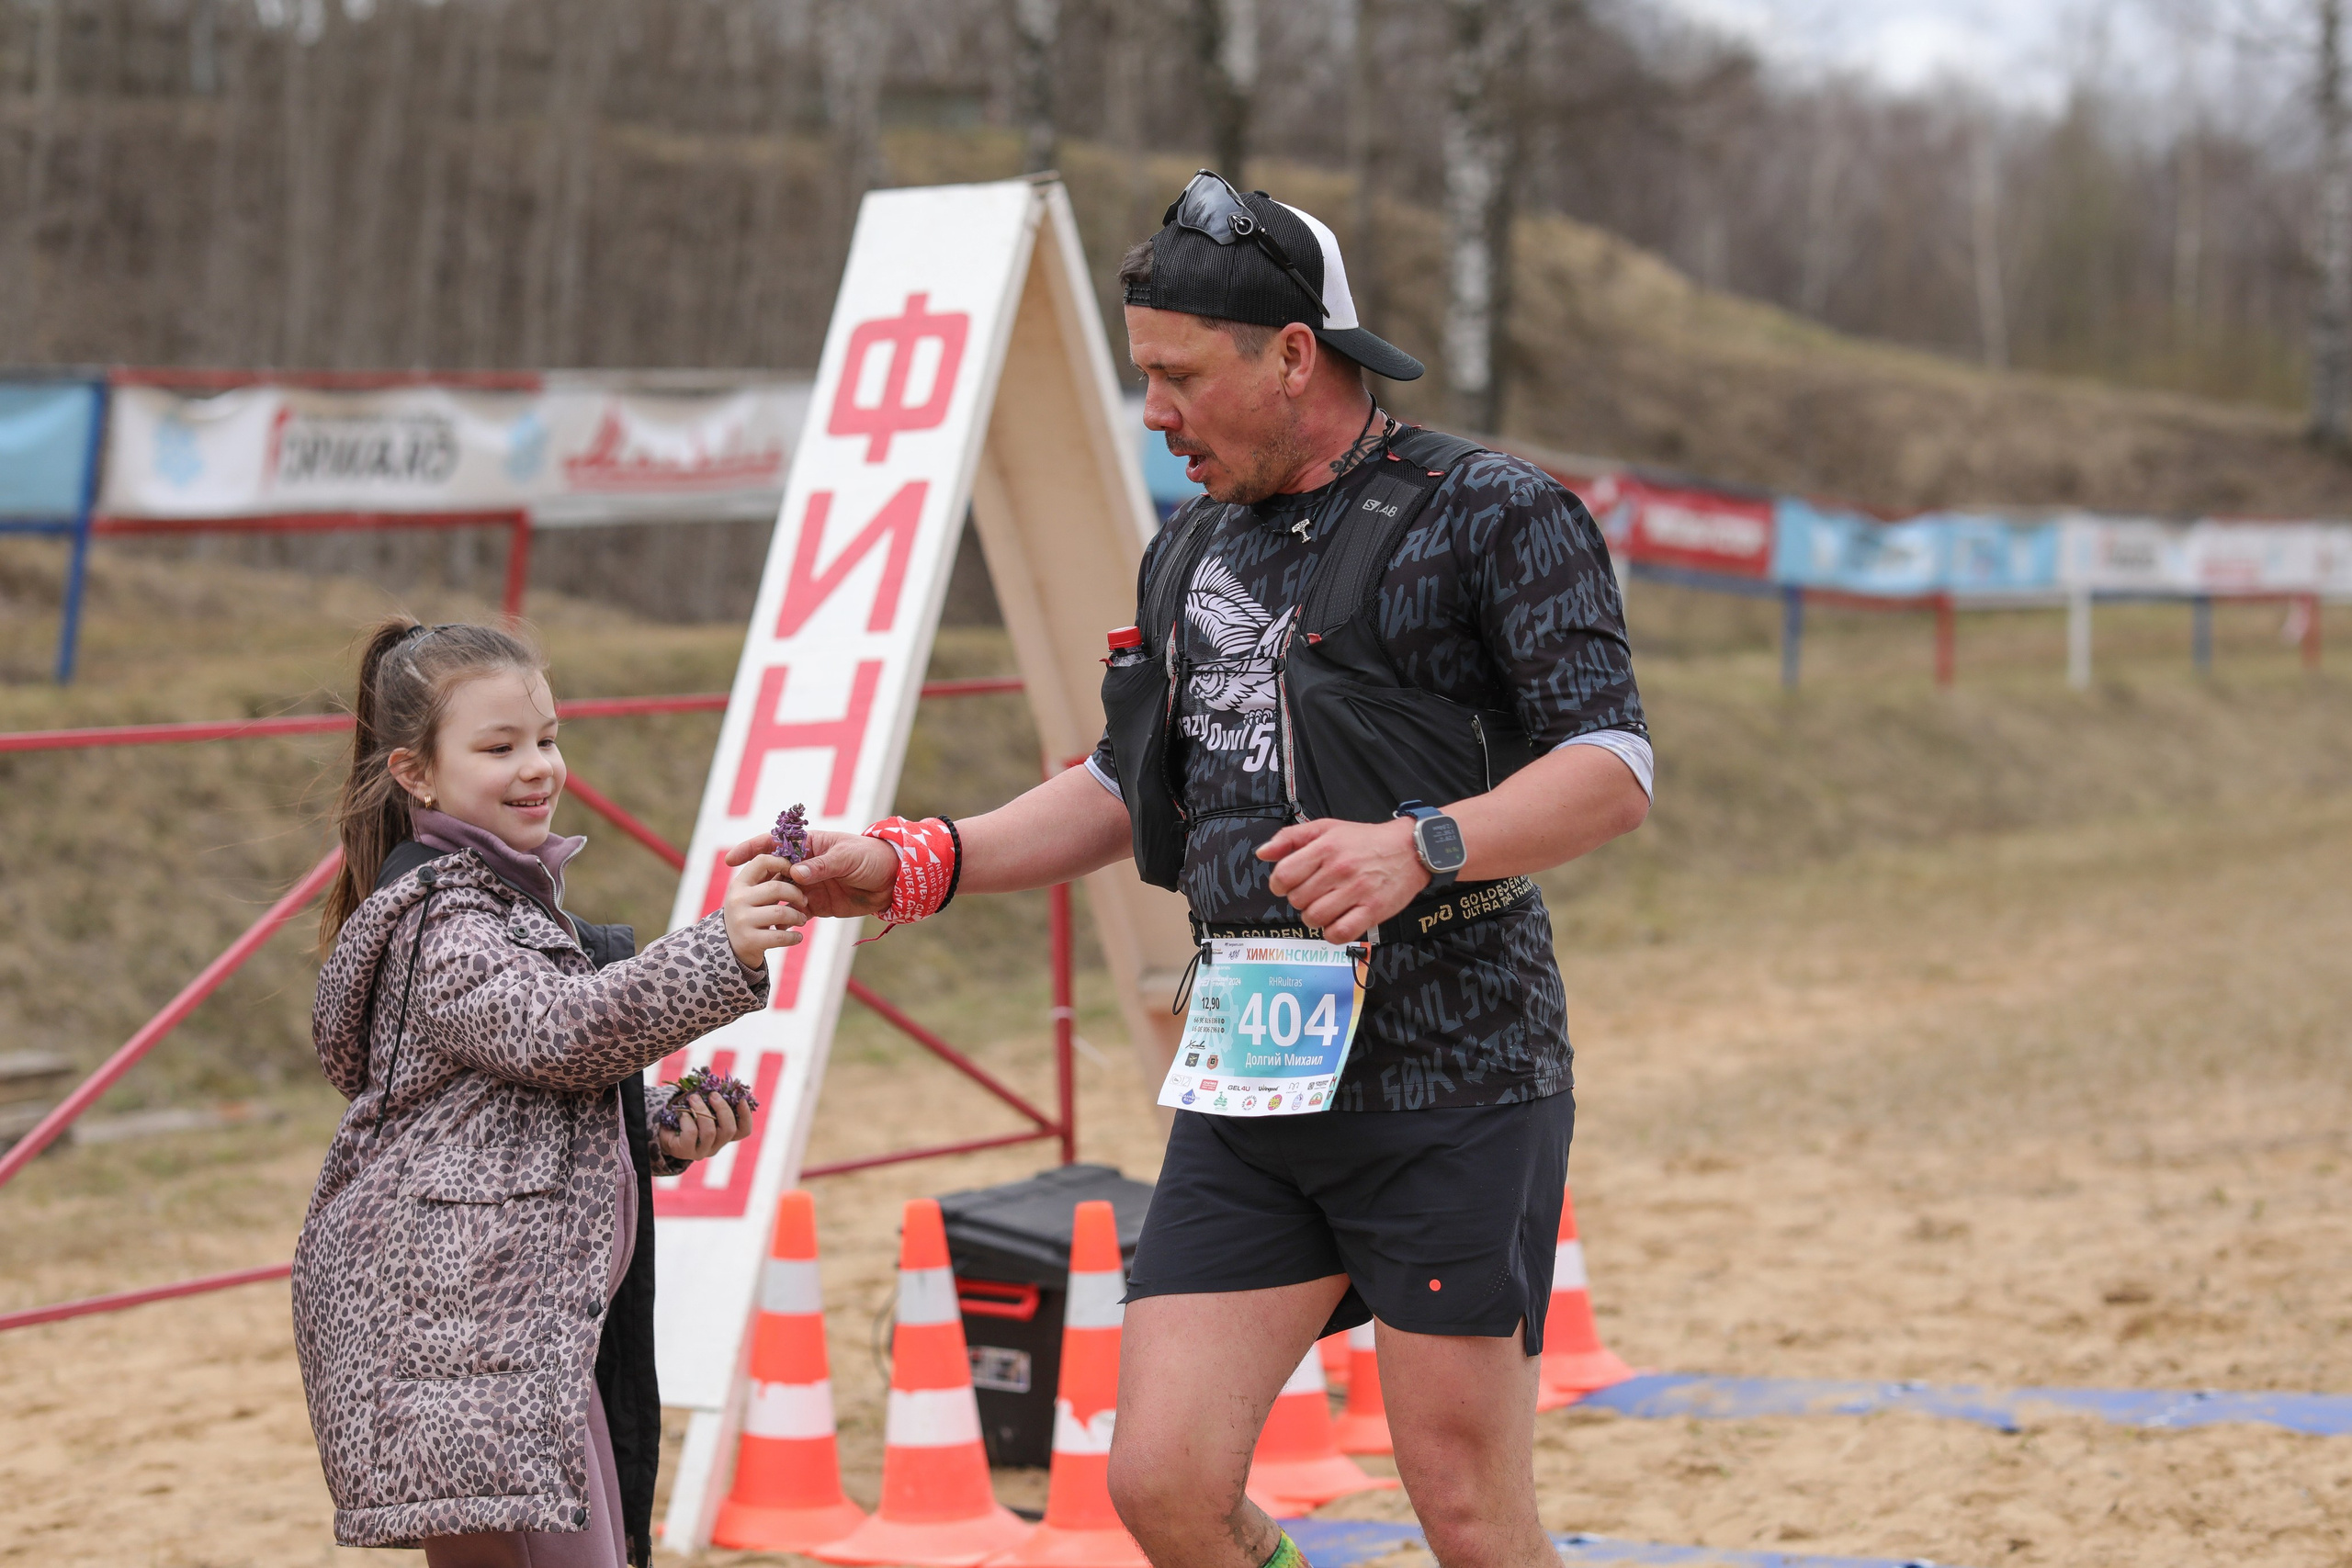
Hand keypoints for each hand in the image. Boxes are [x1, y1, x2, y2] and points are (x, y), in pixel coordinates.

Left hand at [655, 1091, 751, 1163]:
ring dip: (702, 1110)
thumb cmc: (686, 1115)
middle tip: (712, 1095)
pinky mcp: (686, 1151)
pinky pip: (691, 1134)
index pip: (743, 1131)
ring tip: (693, 1098)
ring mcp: (701, 1151)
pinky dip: (687, 1119)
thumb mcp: (702, 1108)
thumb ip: (712, 1101)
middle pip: (729, 1130)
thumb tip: (719, 1086)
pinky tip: (682, 1113)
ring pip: (710, 1132)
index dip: (746, 1116)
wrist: (662, 1131)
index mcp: (724, 1135)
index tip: (741, 1100)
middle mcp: (716, 1145)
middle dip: (722, 1109)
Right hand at [722, 852, 807, 970]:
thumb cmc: (752, 916)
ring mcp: (741, 920)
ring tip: (801, 920)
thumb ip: (770, 881)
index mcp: (740, 883)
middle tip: (804, 901)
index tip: (794, 873)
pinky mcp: (749, 941)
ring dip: (798, 917)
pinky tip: (797, 937)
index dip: (783, 863)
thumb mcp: (754, 896)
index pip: (761, 860)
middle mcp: (737, 899)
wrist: (731, 951)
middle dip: (796, 894)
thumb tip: (798, 867)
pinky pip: (780, 936)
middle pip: (776, 888)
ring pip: (781, 913)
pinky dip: (794, 937)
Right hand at [725, 829, 895, 918]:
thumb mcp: (847, 858)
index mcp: (808, 845)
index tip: (731, 860)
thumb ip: (821, 865)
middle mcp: (804, 864)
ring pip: (780, 895)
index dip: (750, 849)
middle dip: (761, 884)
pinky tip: (780, 928)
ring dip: (772, 904)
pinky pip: (794, 912)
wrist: (894, 881)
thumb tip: (795, 874)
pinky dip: (786, 920)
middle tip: (753, 898)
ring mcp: (808, 886)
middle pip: (771, 873)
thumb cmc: (871, 858)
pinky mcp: (816, 905)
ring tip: (768, 915)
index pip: (773, 843)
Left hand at [1257, 817, 1429, 942]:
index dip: (1279, 885)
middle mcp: (1340, 869)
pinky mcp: (1373, 910)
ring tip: (1326, 907)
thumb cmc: (1365, 840)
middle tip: (1314, 893)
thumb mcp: (1326, 828)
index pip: (1284, 876)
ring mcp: (1357, 891)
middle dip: (1300, 900)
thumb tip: (1262, 853)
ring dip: (1315, 917)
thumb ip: (1291, 838)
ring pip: (1315, 918)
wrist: (1410, 848)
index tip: (1288, 885)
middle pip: (1298, 900)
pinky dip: (1332, 933)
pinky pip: (1340, 933)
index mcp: (1325, 848)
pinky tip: (1337, 922)